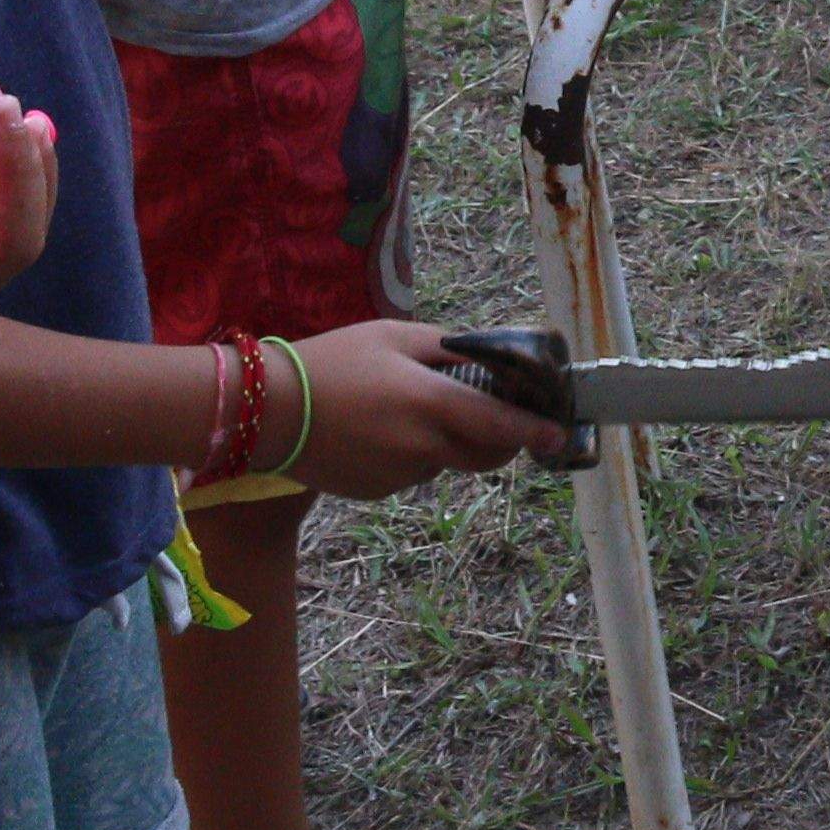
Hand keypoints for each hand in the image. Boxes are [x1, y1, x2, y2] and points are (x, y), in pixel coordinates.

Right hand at [275, 317, 574, 493]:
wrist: (269, 411)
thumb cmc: (332, 362)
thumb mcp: (394, 336)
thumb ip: (447, 348)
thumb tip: (489, 356)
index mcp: (431, 403)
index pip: (501, 425)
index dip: (535, 432)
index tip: (560, 435)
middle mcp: (422, 447)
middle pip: (485, 456)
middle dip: (501, 441)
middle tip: (494, 416)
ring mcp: (400, 475)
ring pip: (445, 462)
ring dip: (445, 442)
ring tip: (401, 408)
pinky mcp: (379, 493)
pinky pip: (412, 473)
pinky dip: (409, 455)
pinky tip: (375, 430)